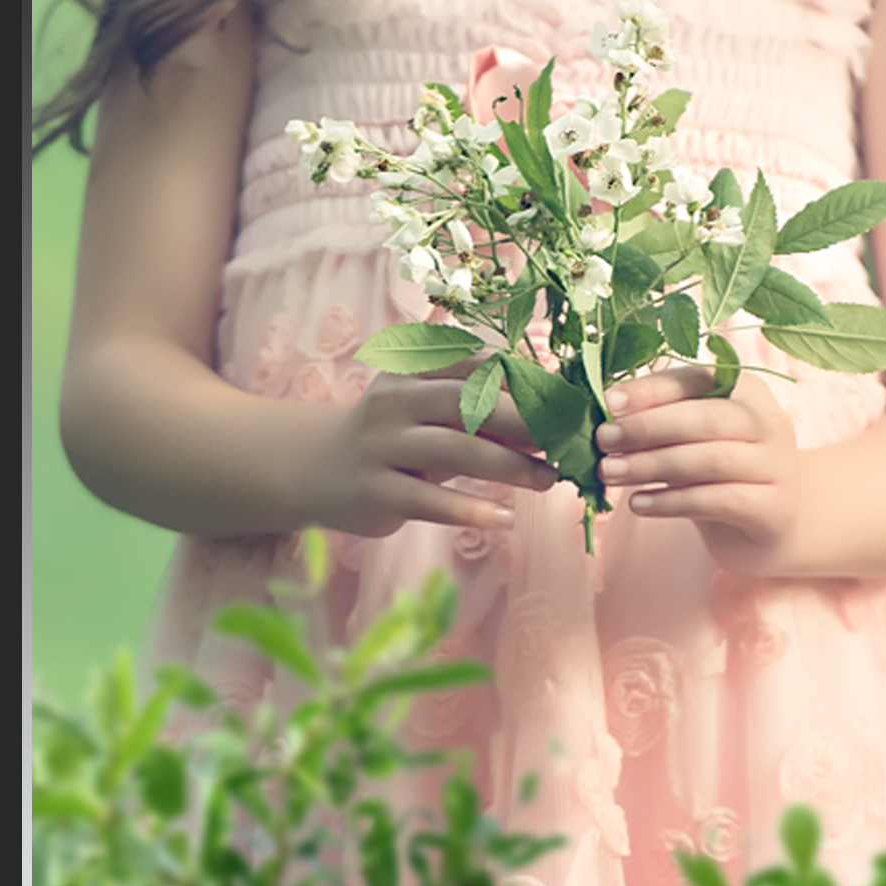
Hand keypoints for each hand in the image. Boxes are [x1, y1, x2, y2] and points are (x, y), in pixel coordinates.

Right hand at [311, 369, 555, 537]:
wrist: (317, 470)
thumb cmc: (395, 437)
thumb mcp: (428, 413)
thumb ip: (479, 410)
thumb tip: (549, 417)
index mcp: (410, 371)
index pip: (473, 365)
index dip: (522, 383)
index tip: (563, 403)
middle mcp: (393, 402)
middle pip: (469, 404)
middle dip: (525, 422)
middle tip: (567, 441)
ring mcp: (381, 446)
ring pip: (455, 449)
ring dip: (511, 465)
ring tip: (550, 480)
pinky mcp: (376, 492)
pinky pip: (431, 501)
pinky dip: (472, 510)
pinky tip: (505, 519)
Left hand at [595, 367, 801, 575]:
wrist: (764, 528)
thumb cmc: (715, 475)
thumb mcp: (690, 440)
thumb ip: (659, 422)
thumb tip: (605, 416)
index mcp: (747, 392)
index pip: (697, 380)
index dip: (652, 390)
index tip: (609, 402)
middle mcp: (769, 423)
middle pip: (708, 418)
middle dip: (649, 427)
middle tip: (605, 440)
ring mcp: (778, 466)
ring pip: (712, 460)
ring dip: (653, 465)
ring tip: (611, 472)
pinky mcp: (775, 508)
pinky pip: (718, 501)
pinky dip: (671, 502)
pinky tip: (638, 504)